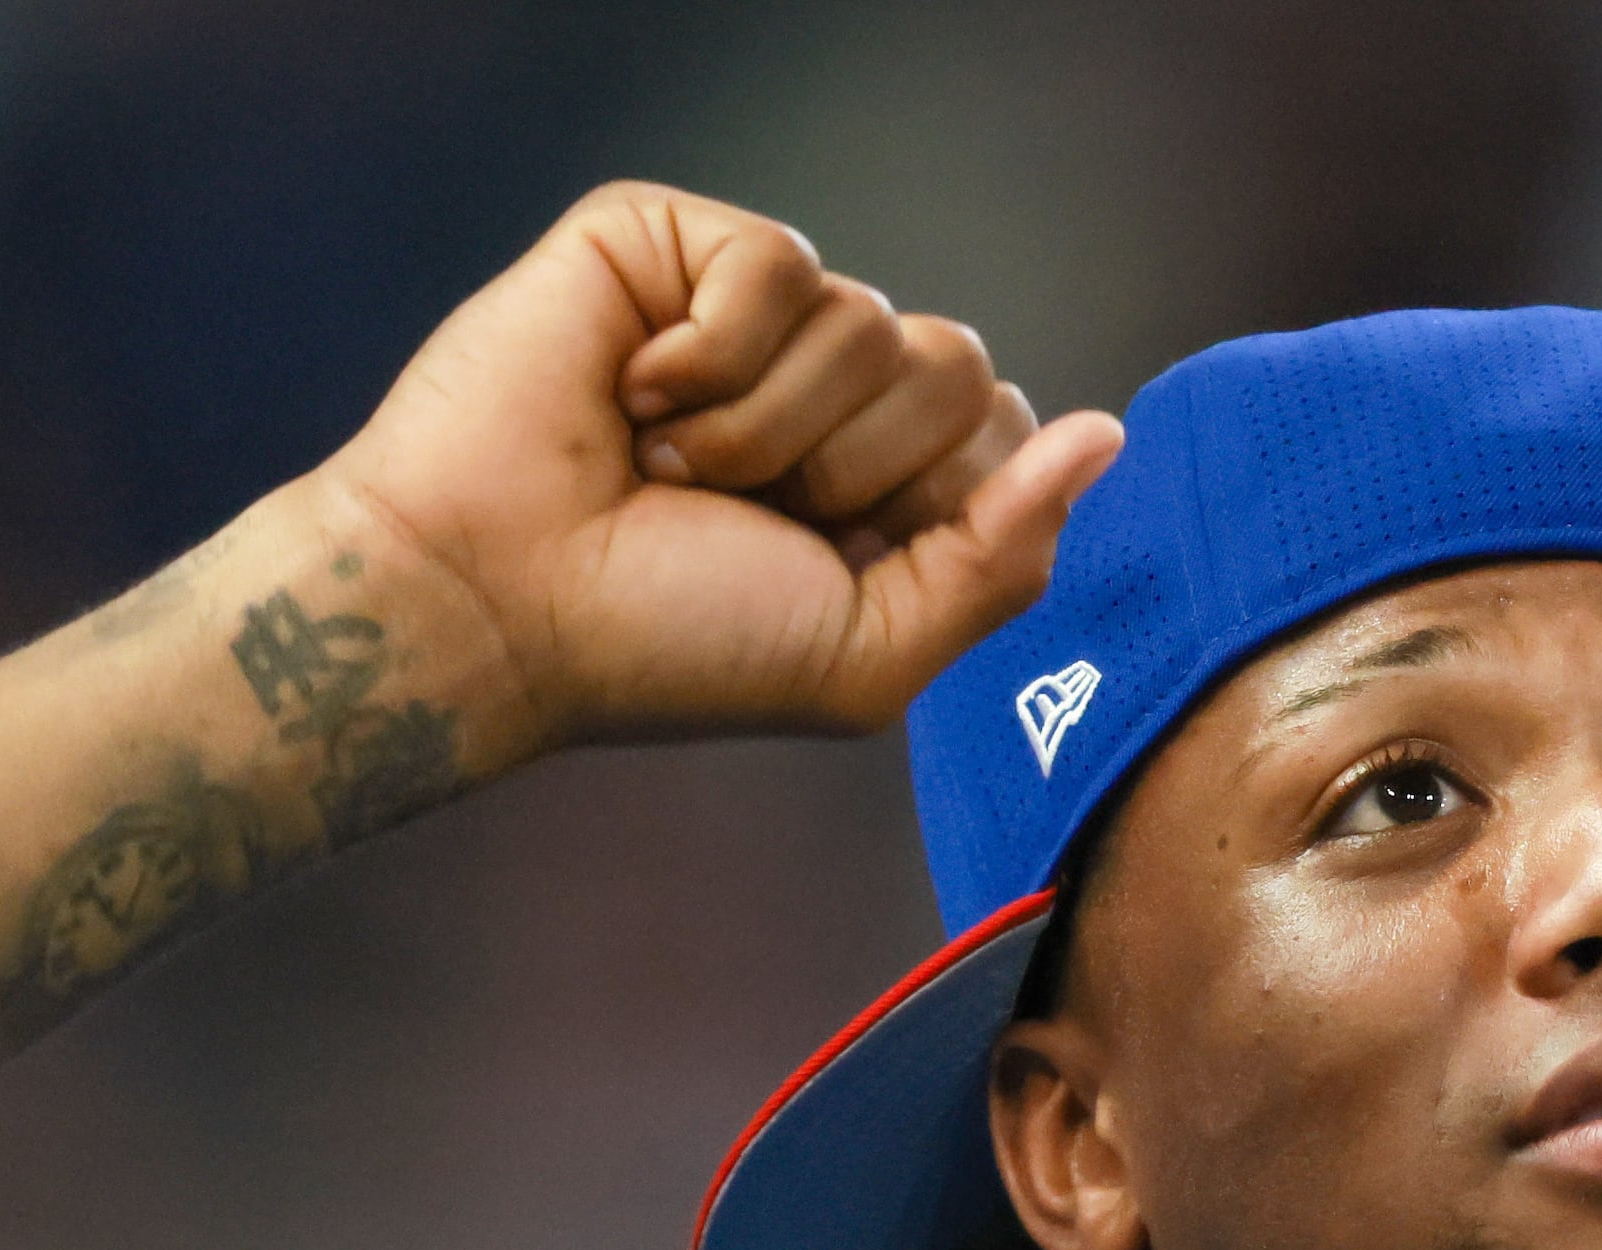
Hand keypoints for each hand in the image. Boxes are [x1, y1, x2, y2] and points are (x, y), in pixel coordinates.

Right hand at [318, 181, 1122, 759]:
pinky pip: (779, 265)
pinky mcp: (671, 245)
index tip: (826, 562)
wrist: (494, 606)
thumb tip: (1106, 432)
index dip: (934, 505)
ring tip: (665, 467)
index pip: (1003, 433)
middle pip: (958, 367)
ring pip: (871, 320)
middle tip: (736, 516)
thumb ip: (1005, 554)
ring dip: (764, 431)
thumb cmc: (663, 646)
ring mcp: (749, 311)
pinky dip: (710, 357)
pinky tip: (632, 393)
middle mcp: (825, 386)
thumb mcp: (870, 651)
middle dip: (853, 472)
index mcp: (880, 479)